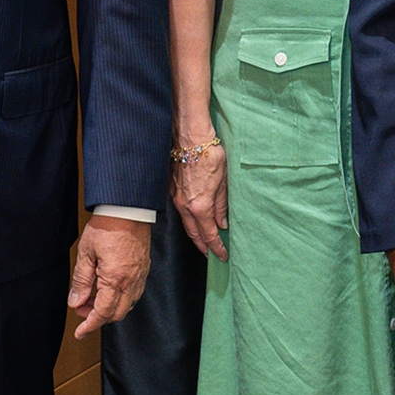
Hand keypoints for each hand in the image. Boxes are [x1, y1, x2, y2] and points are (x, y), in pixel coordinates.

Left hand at [70, 213, 149, 335]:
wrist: (128, 209)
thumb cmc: (107, 227)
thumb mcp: (86, 254)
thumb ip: (81, 281)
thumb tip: (76, 302)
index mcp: (115, 279)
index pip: (102, 313)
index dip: (89, 325)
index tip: (80, 332)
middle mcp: (131, 281)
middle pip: (116, 314)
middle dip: (97, 318)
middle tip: (82, 309)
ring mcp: (140, 276)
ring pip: (126, 305)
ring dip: (109, 309)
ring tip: (93, 297)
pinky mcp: (144, 269)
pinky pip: (134, 294)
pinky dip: (120, 299)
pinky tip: (109, 290)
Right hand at [170, 142, 227, 259]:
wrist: (189, 138)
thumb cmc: (209, 156)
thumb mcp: (223, 182)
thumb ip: (222, 205)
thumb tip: (222, 223)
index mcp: (200, 206)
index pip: (209, 234)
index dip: (216, 247)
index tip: (222, 255)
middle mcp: (186, 206)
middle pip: (194, 233)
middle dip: (203, 246)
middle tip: (211, 254)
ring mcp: (176, 198)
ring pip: (186, 223)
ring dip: (195, 234)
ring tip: (203, 241)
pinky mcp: (172, 190)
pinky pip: (180, 211)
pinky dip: (188, 220)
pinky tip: (194, 220)